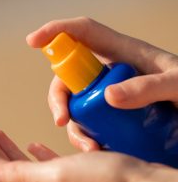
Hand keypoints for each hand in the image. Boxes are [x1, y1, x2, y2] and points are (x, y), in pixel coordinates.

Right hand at [26, 17, 177, 150]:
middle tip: (61, 119)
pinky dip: (84, 135)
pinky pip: (86, 119)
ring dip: (71, 123)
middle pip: (68, 73)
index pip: (81, 32)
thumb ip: (150, 87)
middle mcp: (107, 69)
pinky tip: (95, 149)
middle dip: (58, 96)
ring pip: (73, 101)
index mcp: (120, 51)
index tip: (32, 41)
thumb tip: (109, 96)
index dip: (55, 31)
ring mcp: (105, 90)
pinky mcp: (109, 111)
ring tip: (88, 146)